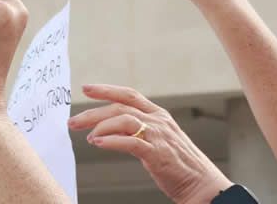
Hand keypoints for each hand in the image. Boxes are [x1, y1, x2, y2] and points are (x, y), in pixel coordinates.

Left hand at [70, 84, 232, 203]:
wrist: (203, 185)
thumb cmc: (178, 165)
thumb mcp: (158, 140)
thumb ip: (138, 130)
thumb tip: (109, 127)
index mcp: (159, 115)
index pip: (129, 94)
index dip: (106, 89)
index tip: (86, 89)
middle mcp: (158, 121)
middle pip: (119, 107)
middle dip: (93, 112)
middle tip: (73, 122)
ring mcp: (159, 136)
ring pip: (122, 119)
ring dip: (100, 126)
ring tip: (87, 137)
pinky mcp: (158, 154)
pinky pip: (130, 142)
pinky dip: (111, 141)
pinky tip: (98, 144)